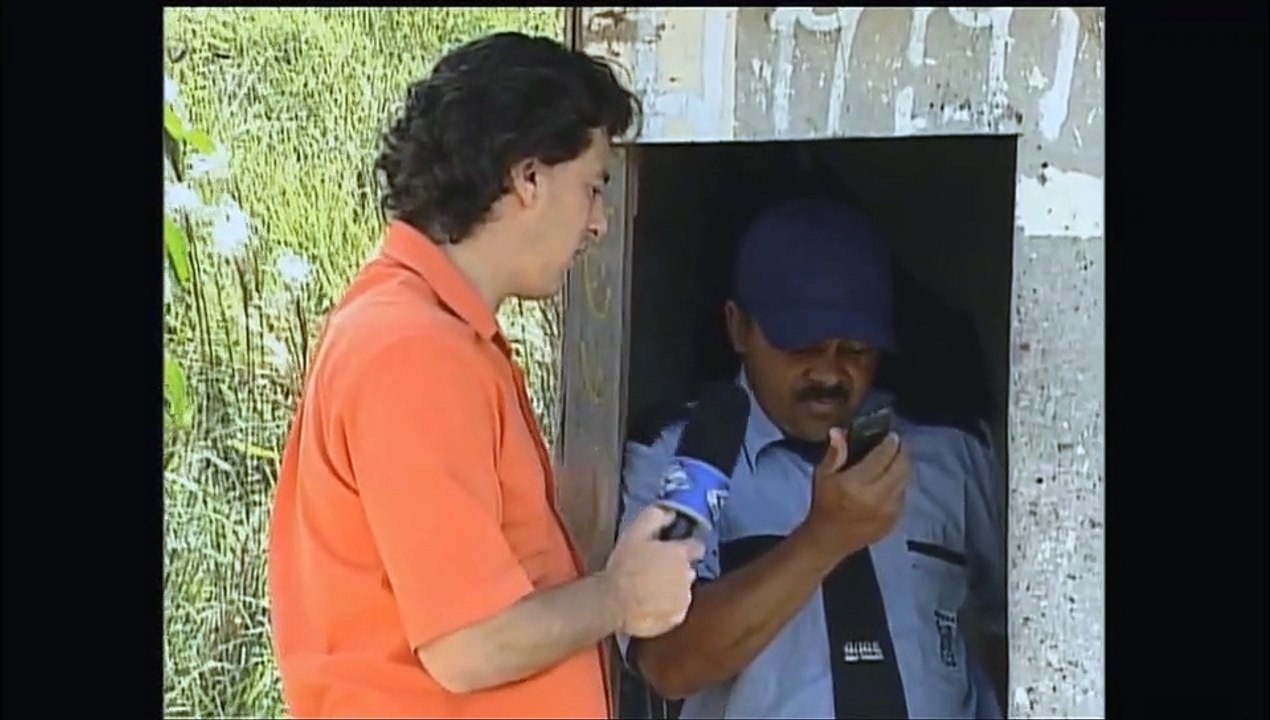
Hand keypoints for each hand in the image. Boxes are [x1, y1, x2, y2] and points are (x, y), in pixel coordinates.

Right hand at [604, 505, 704, 637]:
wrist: (614, 602)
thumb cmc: (624, 565)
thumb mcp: (635, 532)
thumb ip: (655, 517)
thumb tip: (670, 512)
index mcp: (679, 554)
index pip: (697, 546)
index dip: (689, 546)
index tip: (678, 549)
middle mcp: (687, 575)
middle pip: (688, 569)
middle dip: (677, 569)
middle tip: (656, 570)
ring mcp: (683, 599)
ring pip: (683, 589)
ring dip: (673, 588)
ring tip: (651, 589)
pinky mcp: (676, 618)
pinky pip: (676, 609)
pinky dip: (668, 606)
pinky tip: (651, 604)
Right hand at [801, 427, 910, 560]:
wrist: (830, 539)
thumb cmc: (824, 504)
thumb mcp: (822, 476)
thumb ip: (834, 453)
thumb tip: (839, 431)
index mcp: (857, 484)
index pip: (884, 455)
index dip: (890, 441)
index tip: (890, 434)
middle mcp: (878, 497)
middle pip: (902, 466)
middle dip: (902, 451)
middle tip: (897, 442)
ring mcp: (890, 510)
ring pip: (907, 480)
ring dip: (904, 466)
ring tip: (896, 458)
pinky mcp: (895, 520)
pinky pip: (904, 494)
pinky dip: (901, 483)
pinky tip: (892, 480)